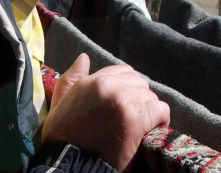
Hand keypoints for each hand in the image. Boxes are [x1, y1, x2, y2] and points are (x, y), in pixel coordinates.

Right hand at [41, 54, 169, 171]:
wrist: (69, 167)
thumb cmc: (63, 140)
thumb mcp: (59, 105)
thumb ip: (71, 79)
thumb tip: (84, 57)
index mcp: (92, 81)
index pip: (124, 72)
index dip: (127, 89)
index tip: (123, 106)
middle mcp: (110, 86)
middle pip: (139, 84)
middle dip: (137, 101)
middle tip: (128, 121)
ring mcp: (125, 101)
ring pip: (150, 97)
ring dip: (147, 112)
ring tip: (137, 128)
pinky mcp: (137, 119)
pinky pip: (161, 111)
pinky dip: (160, 121)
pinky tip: (149, 132)